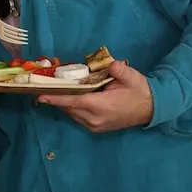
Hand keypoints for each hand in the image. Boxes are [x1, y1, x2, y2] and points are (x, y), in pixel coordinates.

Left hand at [36, 59, 153, 132]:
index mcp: (101, 106)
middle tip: (45, 86)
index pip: (73, 101)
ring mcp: (95, 126)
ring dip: (64, 103)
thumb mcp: (131, 77)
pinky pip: (78, 118)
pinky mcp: (97, 128)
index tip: (40, 96)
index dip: (56, 98)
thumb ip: (119, 69)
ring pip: (72, 114)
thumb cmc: (139, 91)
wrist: (151, 109)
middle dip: (57, 98)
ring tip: (56, 91)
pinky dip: (72, 108)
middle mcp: (95, 118)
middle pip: (69, 107)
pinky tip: (71, 98)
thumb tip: (109, 63)